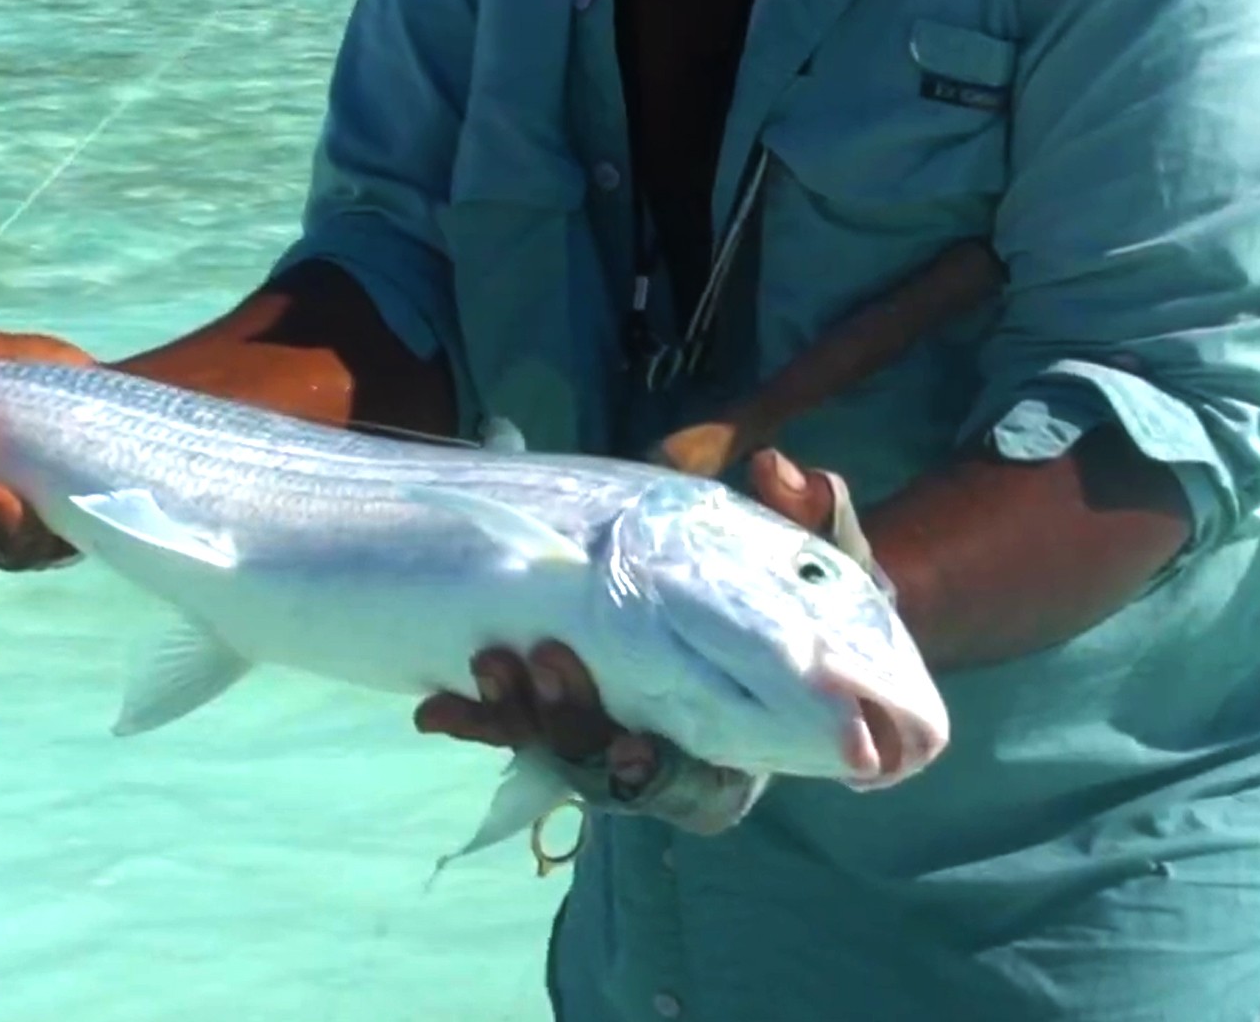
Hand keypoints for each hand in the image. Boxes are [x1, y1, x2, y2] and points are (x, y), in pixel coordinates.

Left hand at [412, 449, 844, 789]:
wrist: (764, 608)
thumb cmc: (802, 598)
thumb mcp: (825, 562)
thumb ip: (816, 520)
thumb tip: (783, 469)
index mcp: (734, 751)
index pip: (693, 789)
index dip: (660, 776)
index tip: (636, 748)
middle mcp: (666, 765)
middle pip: (604, 777)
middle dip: (568, 725)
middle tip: (544, 659)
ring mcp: (608, 744)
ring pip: (553, 754)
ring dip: (515, 717)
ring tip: (490, 660)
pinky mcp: (562, 720)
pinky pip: (514, 732)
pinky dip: (477, 719)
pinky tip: (435, 707)